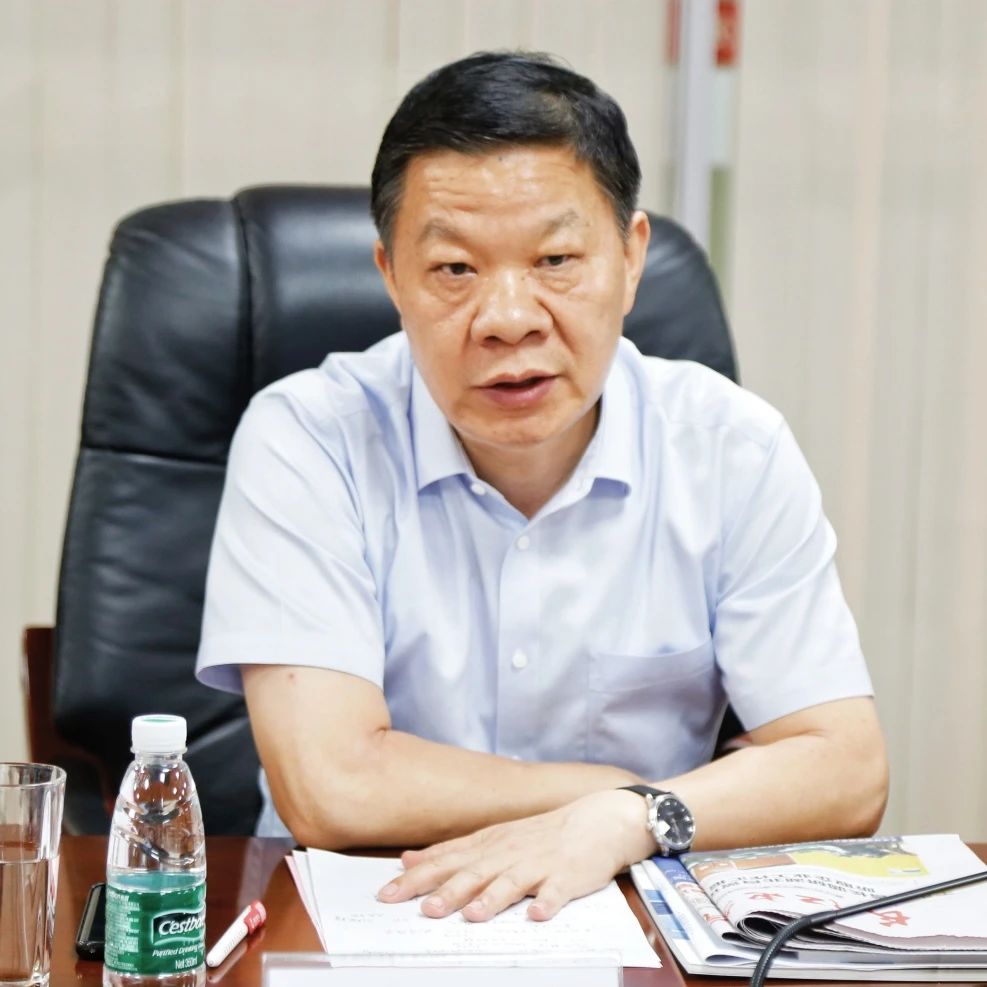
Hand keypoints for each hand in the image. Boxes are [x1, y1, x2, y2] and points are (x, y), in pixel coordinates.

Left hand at [376, 788, 654, 920]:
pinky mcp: (568, 876)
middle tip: (425, 910)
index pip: (447, 860)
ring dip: (492, 898)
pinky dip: (548, 902)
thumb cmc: (539, 835)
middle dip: (449, 890)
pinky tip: (537, 915)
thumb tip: (406, 860)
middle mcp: (509, 852)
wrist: (595, 820)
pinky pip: (557, 891)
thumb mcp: (491, 838)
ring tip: (473, 915)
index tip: (388, 893)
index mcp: (488, 844)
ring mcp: (539, 863)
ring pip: (512, 881)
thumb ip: (450, 852)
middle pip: (474, 872)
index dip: (418, 878)